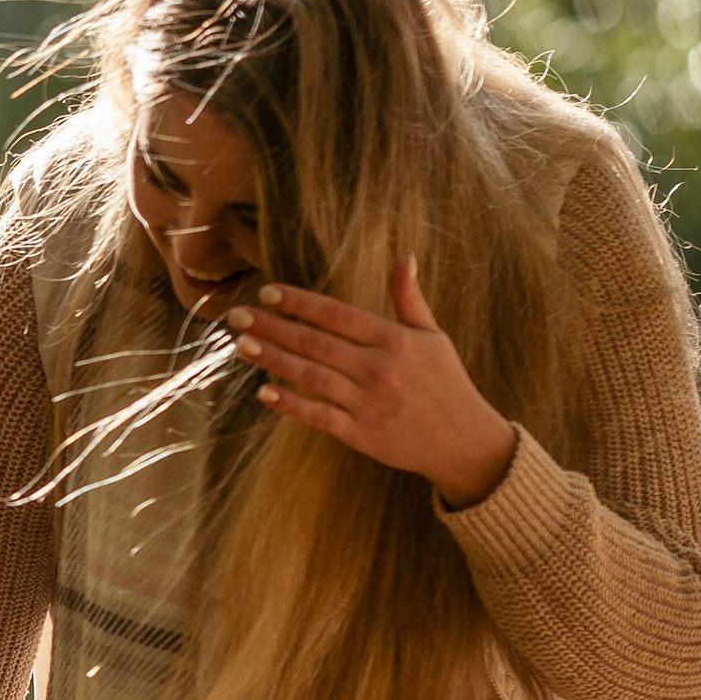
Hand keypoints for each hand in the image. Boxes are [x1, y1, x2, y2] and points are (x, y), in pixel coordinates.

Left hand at [228, 259, 517, 510]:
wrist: (464, 441)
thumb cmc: (446, 383)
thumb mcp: (433, 336)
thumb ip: (409, 299)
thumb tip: (404, 258)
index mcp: (394, 340)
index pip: (337, 315)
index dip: (300, 302)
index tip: (267, 292)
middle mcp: (378, 369)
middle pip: (315, 343)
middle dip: (273, 327)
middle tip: (236, 316)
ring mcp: (368, 402)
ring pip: (311, 376)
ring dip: (273, 360)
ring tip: (242, 345)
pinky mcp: (361, 434)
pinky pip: (319, 416)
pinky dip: (291, 404)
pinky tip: (264, 392)